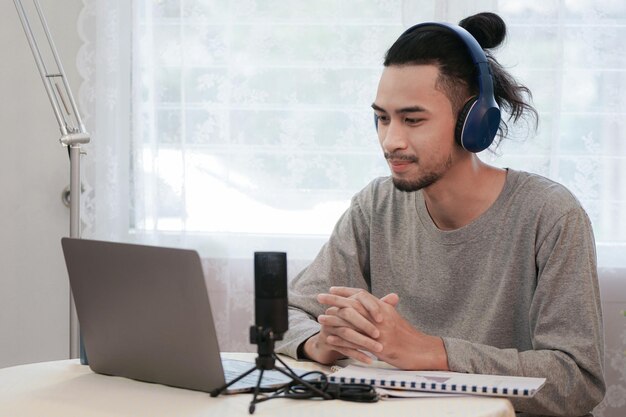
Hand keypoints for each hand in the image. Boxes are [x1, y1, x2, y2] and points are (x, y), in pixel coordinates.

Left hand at [318, 287, 448, 369]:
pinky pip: (355, 342)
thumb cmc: (408, 336)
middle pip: (352, 304)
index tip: (331, 289)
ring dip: (333, 320)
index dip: (345, 291)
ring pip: (350, 323)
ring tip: (320, 319)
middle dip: (334, 301)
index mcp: (383, 308)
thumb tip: (371, 302)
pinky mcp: (378, 346)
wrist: (422, 351)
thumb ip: (382, 308)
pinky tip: (330, 338)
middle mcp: (380, 317)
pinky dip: (341, 339)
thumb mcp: (394, 318)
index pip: (361, 294)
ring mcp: (379, 332)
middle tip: (319, 297)